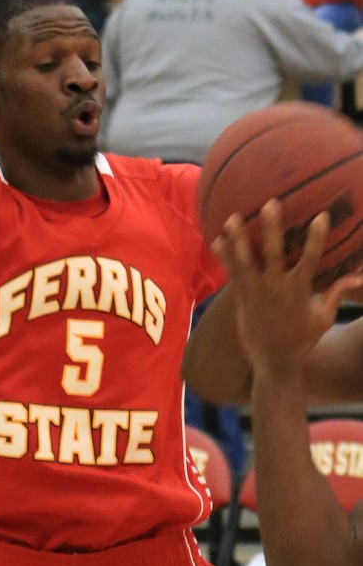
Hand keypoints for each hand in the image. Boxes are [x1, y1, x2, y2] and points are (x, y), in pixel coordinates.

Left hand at [214, 200, 362, 373]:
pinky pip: (231, 274)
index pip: (312, 259)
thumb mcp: (324, 318)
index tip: (322, 215)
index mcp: (301, 290)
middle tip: (270, 204)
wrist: (275, 362)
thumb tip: (358, 276)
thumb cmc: (302, 339)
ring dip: (239, 238)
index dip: (316, 238)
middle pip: (274, 252)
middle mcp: (277, 288)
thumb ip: (337, 294)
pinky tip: (216, 240)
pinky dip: (224, 257)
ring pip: (246, 260)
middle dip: (272, 227)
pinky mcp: (242, 298)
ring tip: (231, 217)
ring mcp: (257, 292)